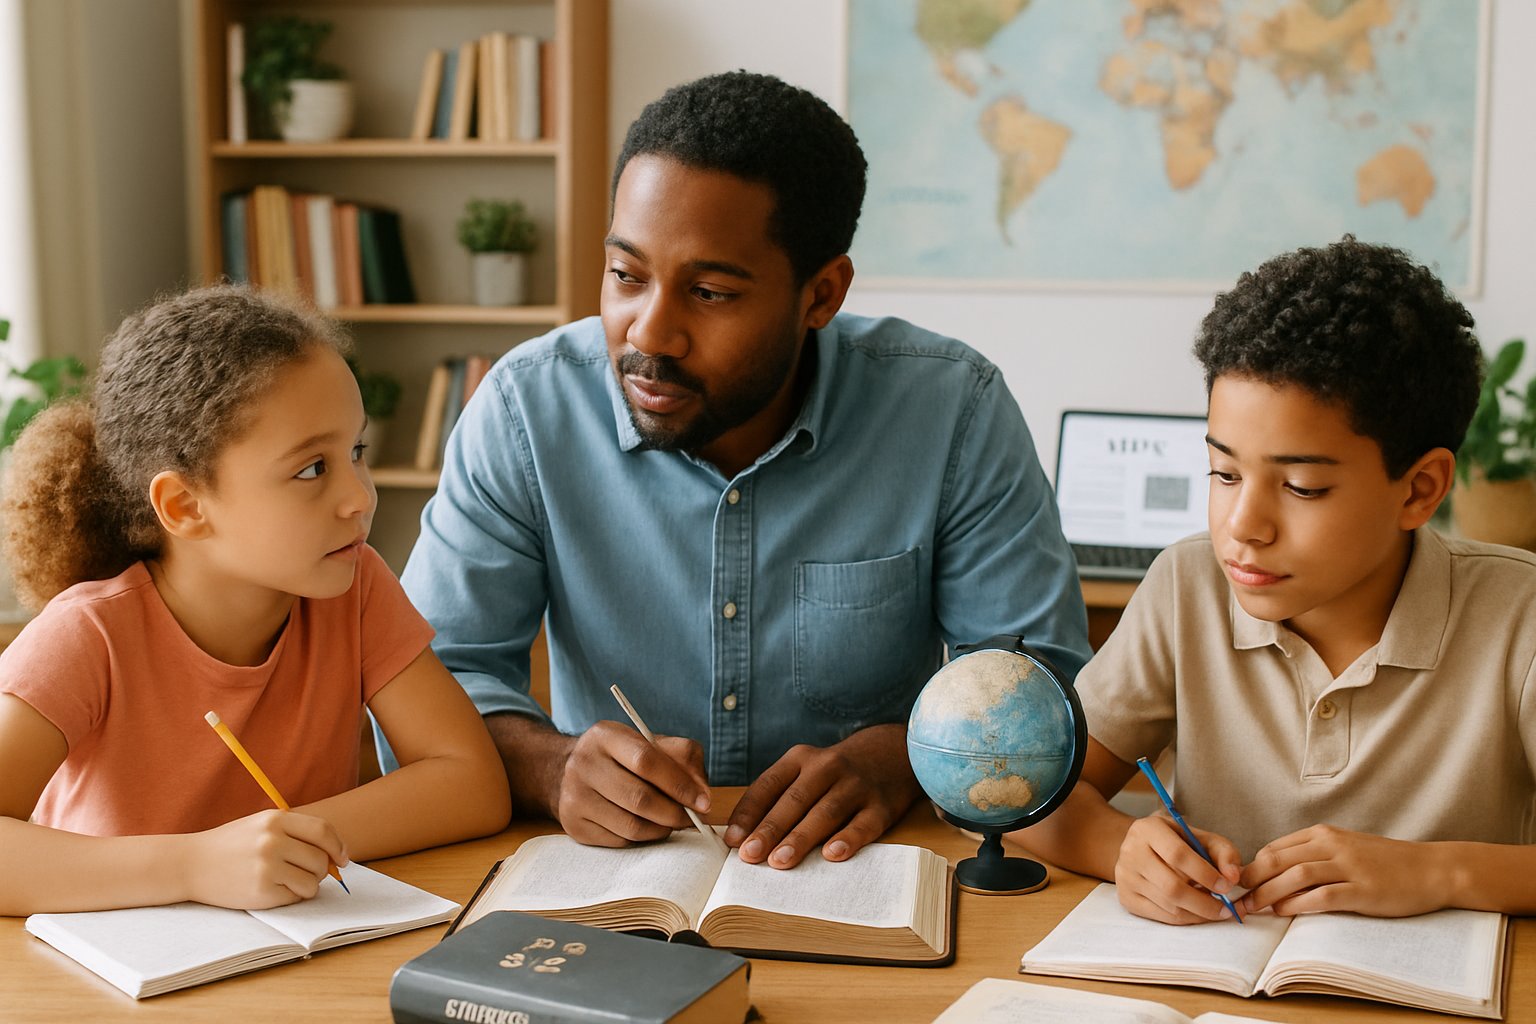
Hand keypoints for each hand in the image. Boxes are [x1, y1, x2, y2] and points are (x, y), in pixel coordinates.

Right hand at [182, 809, 347, 909]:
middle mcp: (272, 841)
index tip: (343, 858)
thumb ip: (295, 833)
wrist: (190, 863)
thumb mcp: (261, 824)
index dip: (339, 846)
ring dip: (308, 886)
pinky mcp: (261, 891)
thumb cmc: (231, 845)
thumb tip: (335, 854)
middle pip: (320, 859)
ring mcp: (267, 867)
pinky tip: (274, 890)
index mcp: (275, 820)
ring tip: (290, 882)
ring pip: (312, 881)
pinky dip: (292, 897)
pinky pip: (295, 897)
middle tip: (309, 873)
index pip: (323, 831)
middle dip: (322, 870)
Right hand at [555, 720, 708, 846]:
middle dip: (675, 813)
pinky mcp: (573, 825)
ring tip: (673, 822)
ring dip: (661, 829)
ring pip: (631, 826)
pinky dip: (642, 838)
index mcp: (606, 736)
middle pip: (639, 798)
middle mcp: (584, 764)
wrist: (569, 770)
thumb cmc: (622, 757)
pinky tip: (649, 827)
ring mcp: (574, 796)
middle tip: (693, 819)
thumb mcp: (652, 743)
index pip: (646, 761)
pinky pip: (619, 841)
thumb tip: (703, 795)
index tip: (704, 802)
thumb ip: (684, 759)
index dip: (680, 785)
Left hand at [724, 723, 920, 868]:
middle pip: (795, 800)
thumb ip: (778, 797)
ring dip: (800, 838)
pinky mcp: (882, 806)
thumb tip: (742, 837)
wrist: (893, 753)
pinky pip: (863, 824)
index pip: (769, 784)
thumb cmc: (836, 773)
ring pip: (825, 812)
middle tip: (750, 855)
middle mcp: (828, 768)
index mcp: (801, 758)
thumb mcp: (806, 769)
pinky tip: (832, 855)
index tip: (732, 840)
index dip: (749, 813)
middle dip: (770, 829)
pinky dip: (848, 839)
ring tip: (780, 861)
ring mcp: (856, 786)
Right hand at [1114, 813, 1241, 924]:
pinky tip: (1198, 912)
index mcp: (1148, 829)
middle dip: (1205, 902)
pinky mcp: (1126, 897)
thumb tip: (1233, 877)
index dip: (1205, 874)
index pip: (1177, 855)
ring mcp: (1125, 876)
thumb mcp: (1201, 837)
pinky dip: (1186, 919)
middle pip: (1172, 886)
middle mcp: (1131, 852)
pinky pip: (1162, 917)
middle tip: (1227, 908)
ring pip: (1168, 905)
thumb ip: (1224, 852)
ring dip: (1198, 912)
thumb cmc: (1178, 842)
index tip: (1226, 886)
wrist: (1142, 849)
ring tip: (1215, 908)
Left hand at [1239, 824, 1449, 917]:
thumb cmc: (1384, 863)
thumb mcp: (1344, 849)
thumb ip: (1313, 856)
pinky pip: (1323, 896)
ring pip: (1295, 875)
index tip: (1238, 886)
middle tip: (1236, 899)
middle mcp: (1332, 845)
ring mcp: (1349, 866)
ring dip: (1268, 893)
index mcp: (1324, 834)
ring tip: (1253, 908)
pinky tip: (1285, 912)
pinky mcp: (1364, 890)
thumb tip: (1274, 875)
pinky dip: (1299, 904)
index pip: (1275, 848)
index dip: (1251, 867)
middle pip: (1278, 859)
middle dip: (1252, 880)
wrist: (1432, 869)